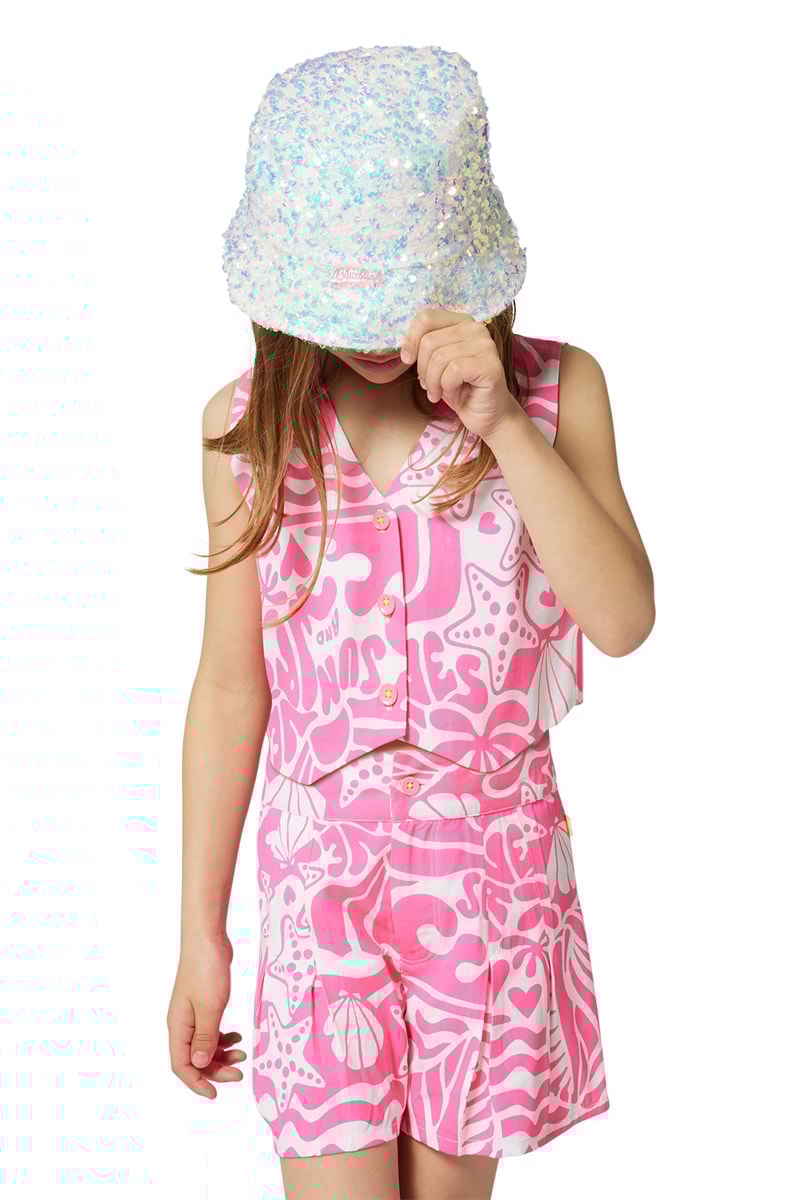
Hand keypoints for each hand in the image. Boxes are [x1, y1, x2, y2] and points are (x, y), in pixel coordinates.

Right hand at [167, 933, 246, 1099]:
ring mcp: (191, 1014)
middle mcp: (182, 1024)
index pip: (181, 1066)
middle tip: (240, 1073)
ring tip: (243, 1053)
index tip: (215, 1093)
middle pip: (195, 1059)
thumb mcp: (210, 1007)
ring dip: (221, 1054)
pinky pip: (210, 1031)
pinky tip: (237, 1037)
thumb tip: (201, 1066)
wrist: (207, 940)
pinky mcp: (202, 1005)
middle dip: (216, 1069)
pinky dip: (222, 1038)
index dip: (197, 1083)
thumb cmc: (206, 970)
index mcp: (178, 1027)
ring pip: (204, 1046)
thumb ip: (206, 1038)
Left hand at [400, 308, 518, 441]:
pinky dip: (446, 386)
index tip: (407, 360)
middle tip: (428, 386)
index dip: (411, 340)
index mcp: (461, 322)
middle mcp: (476, 328)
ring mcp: (486, 345)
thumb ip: (425, 348)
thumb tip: (406, 351)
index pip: (427, 317)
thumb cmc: (460, 389)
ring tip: (438, 393)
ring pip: (439, 357)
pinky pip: (454, 371)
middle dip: (422, 369)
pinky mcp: (490, 365)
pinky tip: (453, 393)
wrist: (486, 415)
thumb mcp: (436, 365)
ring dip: (433, 382)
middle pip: (429, 341)